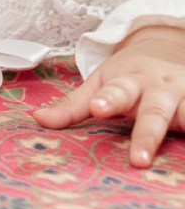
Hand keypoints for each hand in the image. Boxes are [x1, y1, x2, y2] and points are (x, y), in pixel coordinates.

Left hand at [34, 25, 184, 167]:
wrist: (162, 49)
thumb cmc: (126, 75)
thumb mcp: (99, 83)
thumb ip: (73, 106)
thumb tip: (37, 120)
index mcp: (127, 79)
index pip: (116, 90)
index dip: (108, 100)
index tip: (98, 109)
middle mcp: (157, 87)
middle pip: (153, 110)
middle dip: (146, 134)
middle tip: (138, 159)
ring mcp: (183, 96)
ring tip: (181, 150)